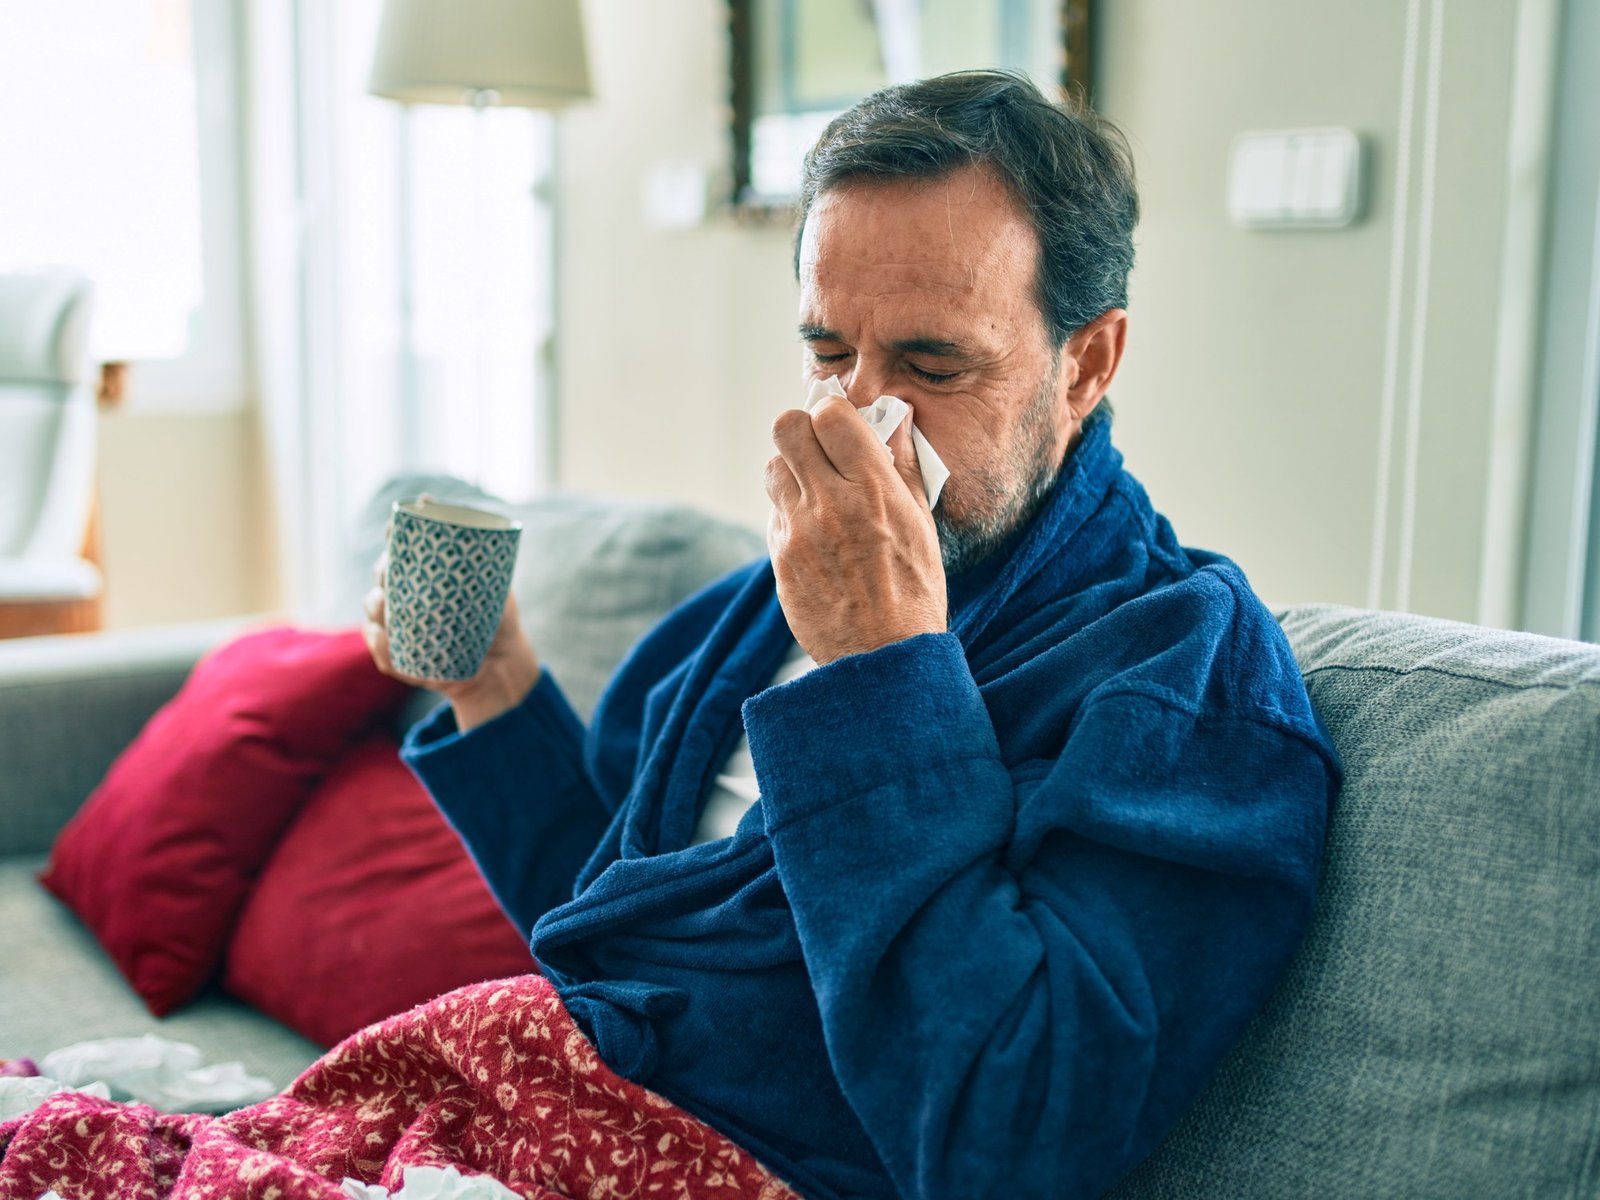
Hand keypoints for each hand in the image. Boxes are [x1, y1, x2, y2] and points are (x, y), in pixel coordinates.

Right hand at [363, 543, 540, 731]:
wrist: (502, 662)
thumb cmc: (496, 617)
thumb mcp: (496, 588)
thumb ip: (484, 566)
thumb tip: (480, 541)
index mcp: (423, 574)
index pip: (401, 549)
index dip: (393, 536)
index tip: (393, 531)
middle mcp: (404, 596)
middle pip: (382, 575)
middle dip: (383, 571)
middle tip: (392, 572)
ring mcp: (398, 627)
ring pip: (375, 612)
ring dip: (376, 606)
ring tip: (385, 605)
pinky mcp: (400, 658)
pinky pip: (383, 653)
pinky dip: (380, 645)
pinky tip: (384, 637)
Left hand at [765, 394, 946, 664]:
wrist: (883, 658)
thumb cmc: (914, 591)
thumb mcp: (922, 524)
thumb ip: (903, 466)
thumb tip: (892, 420)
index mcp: (874, 489)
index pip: (830, 414)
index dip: (833, 415)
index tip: (842, 428)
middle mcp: (831, 504)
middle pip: (787, 428)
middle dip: (803, 432)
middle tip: (821, 451)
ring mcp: (799, 532)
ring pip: (772, 468)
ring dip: (792, 471)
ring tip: (816, 493)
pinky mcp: (780, 558)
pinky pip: (774, 513)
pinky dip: (790, 513)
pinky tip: (815, 534)